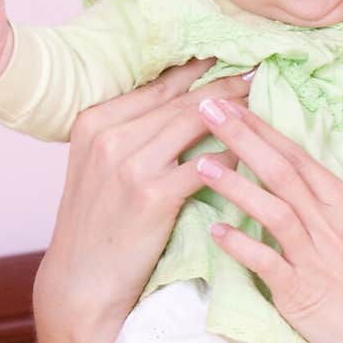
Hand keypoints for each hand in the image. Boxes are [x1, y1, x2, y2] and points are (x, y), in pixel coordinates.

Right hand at [32, 64, 254, 339]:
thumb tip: (179, 108)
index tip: (229, 59)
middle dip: (224, 84)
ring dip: (234, 113)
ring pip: (194, 123)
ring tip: (262, 102)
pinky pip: (204, 164)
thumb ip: (129, 136)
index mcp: (94, 122)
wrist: (81, 283)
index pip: (157, 86)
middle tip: (258, 72)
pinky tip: (252, 152)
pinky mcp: (150, 195)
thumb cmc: (97, 229)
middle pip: (180, 100)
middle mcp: (108, 135)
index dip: (197, 71)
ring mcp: (128, 164)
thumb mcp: (98, 169)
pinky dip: (231, 156)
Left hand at [193, 98, 342, 342]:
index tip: (240, 107)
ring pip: (270, 207)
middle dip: (241, 136)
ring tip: (199, 163)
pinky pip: (264, 262)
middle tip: (208, 107)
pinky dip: (238, 245)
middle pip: (281, 170)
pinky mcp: (304, 294)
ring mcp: (318, 258)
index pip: (302, 160)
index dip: (268, 132)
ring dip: (233, 184)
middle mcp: (334, 226)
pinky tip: (215, 232)